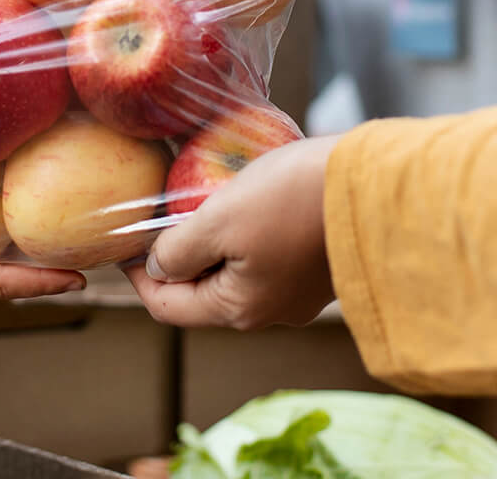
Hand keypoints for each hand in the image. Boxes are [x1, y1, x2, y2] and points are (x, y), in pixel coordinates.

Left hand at [123, 134, 338, 328]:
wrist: (374, 184)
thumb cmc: (291, 201)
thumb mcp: (219, 221)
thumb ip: (179, 250)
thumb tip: (157, 268)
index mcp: (239, 309)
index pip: (169, 307)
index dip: (138, 276)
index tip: (122, 243)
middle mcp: (269, 312)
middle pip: (202, 291)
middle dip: (177, 256)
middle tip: (159, 213)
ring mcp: (297, 292)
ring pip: (234, 271)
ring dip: (212, 241)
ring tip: (198, 200)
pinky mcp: (317, 265)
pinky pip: (266, 255)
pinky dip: (244, 233)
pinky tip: (243, 199)